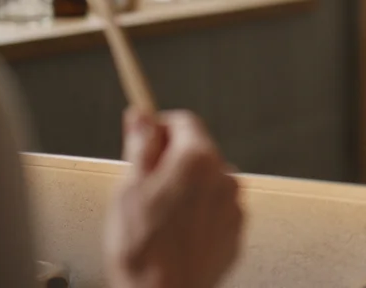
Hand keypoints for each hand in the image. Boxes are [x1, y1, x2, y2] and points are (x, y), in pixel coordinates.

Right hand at [104, 110, 244, 287]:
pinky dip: (198, 212)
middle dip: (171, 160)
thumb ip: (141, 144)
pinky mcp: (236, 230)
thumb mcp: (129, 187)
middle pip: (197, 151)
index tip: (145, 137)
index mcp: (198, 159)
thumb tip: (141, 116)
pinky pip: (215, 208)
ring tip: (159, 216)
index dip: (160, 126)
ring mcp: (234, 205)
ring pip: (207, 181)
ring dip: (186, 187)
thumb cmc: (142, 248)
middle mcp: (224, 177)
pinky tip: (176, 232)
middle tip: (145, 184)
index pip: (184, 121)